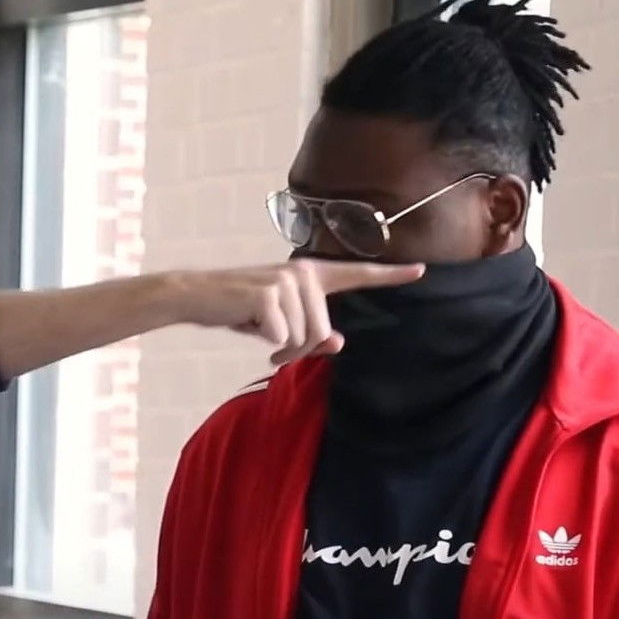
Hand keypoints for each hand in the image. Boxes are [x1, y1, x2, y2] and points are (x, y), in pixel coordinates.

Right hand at [166, 259, 424, 364]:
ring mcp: (287, 281)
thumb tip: (338, 342)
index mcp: (309, 275)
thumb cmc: (240, 310)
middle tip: (271, 342)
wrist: (196, 296)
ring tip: (258, 329)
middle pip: (321, 333)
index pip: (355, 274)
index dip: (390, 275)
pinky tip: (248, 324)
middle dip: (297, 349)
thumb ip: (311, 333)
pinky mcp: (269, 294)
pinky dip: (265, 342)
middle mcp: (302, 273)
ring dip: (281, 348)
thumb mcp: (280, 324)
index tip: (421, 270)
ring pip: (303, 339)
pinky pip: (282, 339)